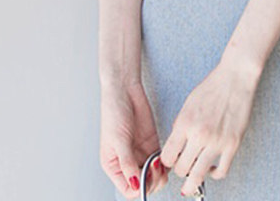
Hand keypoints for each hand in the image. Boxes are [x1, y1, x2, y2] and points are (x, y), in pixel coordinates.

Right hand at [99, 80, 168, 197]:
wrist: (125, 89)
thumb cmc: (113, 110)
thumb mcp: (118, 139)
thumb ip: (127, 162)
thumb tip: (134, 184)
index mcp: (113, 165)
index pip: (127, 189)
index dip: (138, 188)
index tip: (145, 177)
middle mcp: (127, 161)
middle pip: (143, 184)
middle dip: (151, 180)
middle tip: (154, 167)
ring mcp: (140, 153)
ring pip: (154, 175)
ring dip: (159, 172)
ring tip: (159, 161)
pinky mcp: (152, 143)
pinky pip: (161, 160)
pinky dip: (165, 161)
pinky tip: (164, 155)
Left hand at [159, 61, 259, 195]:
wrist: (235, 78)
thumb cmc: (212, 87)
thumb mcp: (188, 104)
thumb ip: (180, 126)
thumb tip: (177, 146)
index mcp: (185, 123)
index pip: (167, 156)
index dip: (167, 162)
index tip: (170, 161)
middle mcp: (199, 134)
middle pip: (181, 169)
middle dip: (179, 171)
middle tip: (182, 167)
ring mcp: (217, 142)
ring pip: (199, 176)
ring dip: (193, 182)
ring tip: (192, 181)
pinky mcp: (232, 145)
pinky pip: (221, 171)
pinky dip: (214, 174)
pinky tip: (212, 168)